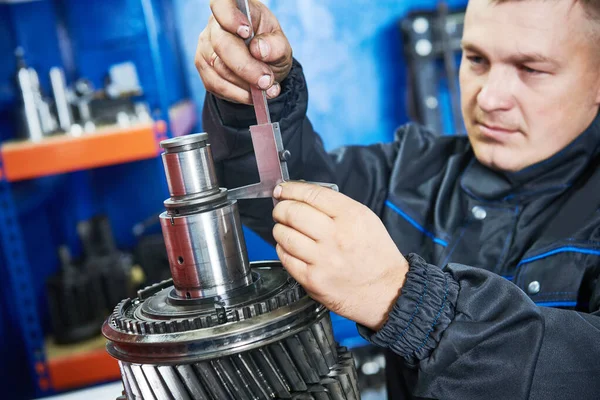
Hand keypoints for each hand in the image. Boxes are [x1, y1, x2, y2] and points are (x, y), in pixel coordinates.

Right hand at [196, 0, 292, 103]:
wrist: (261, 68)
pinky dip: (237, 94)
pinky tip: (252, 95)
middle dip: (247, 67)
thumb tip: (258, 49)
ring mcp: (205, 47)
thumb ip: (276, 46)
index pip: (222, 4)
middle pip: (222, 44)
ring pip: (219, 68)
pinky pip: (216, 85)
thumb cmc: (269, 49)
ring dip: (245, 84)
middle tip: (266, 80)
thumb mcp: (281, 45)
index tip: (246, 31)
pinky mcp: (203, 68)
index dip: (230, 16)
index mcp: (236, 9)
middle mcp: (215, 25)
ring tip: (265, 89)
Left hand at [272, 182, 408, 330]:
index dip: (291, 189)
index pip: (311, 194)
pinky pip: (285, 258)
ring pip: (284, 235)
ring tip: (285, 229)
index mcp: (351, 216)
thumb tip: (303, 197)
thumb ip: (336, 206)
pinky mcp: (312, 280)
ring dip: (280, 229)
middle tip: (281, 210)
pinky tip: (290, 248)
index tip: (282, 190)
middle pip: (292, 212)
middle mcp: (336, 236)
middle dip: (281, 208)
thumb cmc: (376, 255)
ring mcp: (322, 259)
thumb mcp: (366, 219)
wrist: (387, 291)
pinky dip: (283, 250)